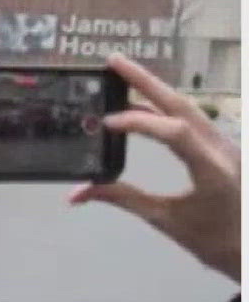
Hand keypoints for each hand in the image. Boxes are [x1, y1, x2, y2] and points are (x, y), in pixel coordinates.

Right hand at [70, 54, 240, 281]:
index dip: (139, 122)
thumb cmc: (213, 240)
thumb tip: (77, 195)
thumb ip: (122, 198)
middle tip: (113, 61)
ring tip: (123, 73)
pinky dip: (164, 108)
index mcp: (212, 168)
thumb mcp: (165, 220)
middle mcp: (222, 148)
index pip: (174, 131)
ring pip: (188, 107)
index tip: (106, 124)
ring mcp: (225, 144)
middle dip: (146, 81)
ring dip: (155, 89)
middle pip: (181, 104)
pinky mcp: (222, 147)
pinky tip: (143, 105)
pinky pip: (191, 119)